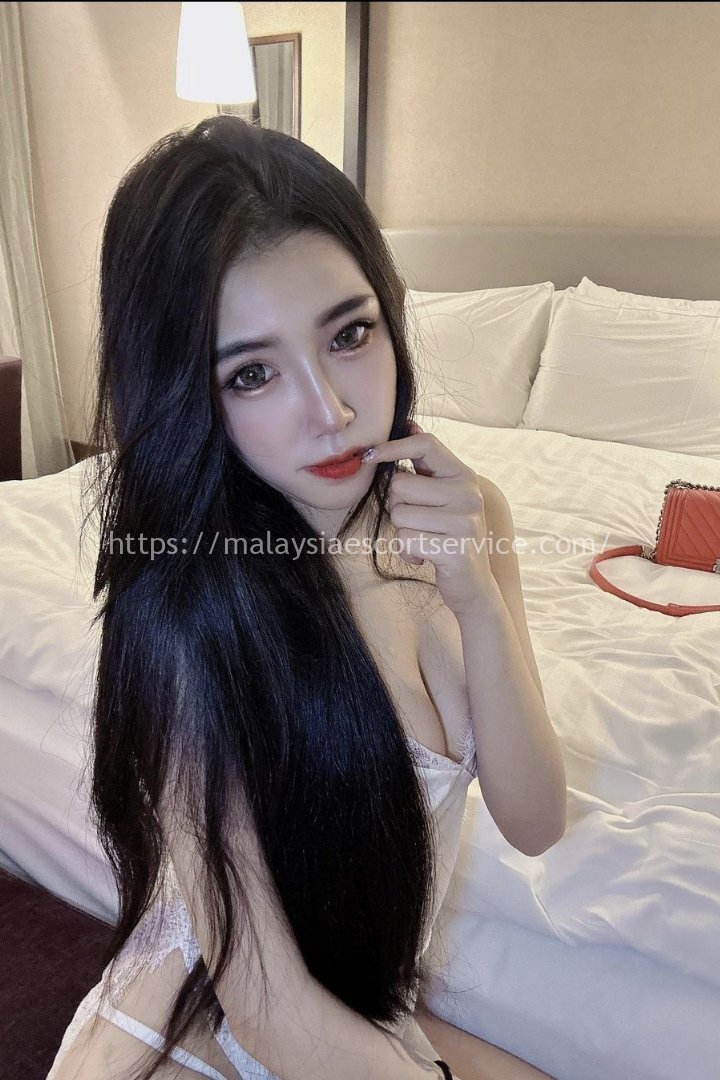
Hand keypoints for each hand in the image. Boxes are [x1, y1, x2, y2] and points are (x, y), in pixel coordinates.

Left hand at [363, 421, 497, 617]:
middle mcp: (468, 493)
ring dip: (402, 533)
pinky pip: (404, 539)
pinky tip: (425, 557)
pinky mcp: (455, 548)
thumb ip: (427, 465)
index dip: (393, 446)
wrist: (473, 585)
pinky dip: (407, 552)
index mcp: (463, 475)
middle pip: (400, 485)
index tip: (369, 455)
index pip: (425, 444)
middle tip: (419, 523)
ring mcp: (464, 520)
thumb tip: (409, 423)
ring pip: (399, 514)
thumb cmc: (448, 536)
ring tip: (424, 541)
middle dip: (398, 507)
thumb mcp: (443, 496)